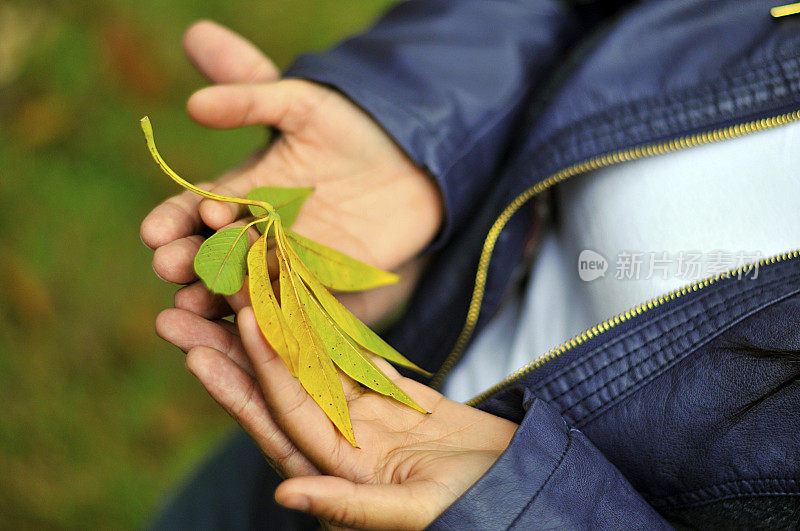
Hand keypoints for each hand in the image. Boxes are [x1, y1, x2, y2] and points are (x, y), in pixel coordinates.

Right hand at [140, 20, 443, 325]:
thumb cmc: (353, 126)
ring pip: (247, 283)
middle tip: (168, 268)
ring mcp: (292, 261)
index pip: (197, 210)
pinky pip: (294, 300)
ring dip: (219, 295)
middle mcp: (260, 231)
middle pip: (215, 253)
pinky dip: (272, 309)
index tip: (153, 232)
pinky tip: (253, 318)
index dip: (174, 221)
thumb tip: (193, 103)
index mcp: (245, 190)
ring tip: (193, 303)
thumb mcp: (302, 102)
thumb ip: (251, 97)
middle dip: (189, 260)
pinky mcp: (327, 283)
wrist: (414, 160)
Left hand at [183, 304, 516, 529]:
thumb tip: (283, 495)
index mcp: (338, 472)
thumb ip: (351, 507)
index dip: (257, 373)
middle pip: (274, 390)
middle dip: (229, 352)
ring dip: (266, 330)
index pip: (284, 415)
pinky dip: (320, 327)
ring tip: (230, 290)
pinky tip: (293, 297)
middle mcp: (336, 443)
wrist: (521, 481)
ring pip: (303, 365)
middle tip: (181, 311)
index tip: (231, 326)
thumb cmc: (477, 504)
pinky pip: (346, 357)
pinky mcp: (386, 399)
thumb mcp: (418, 513)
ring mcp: (359, 418)